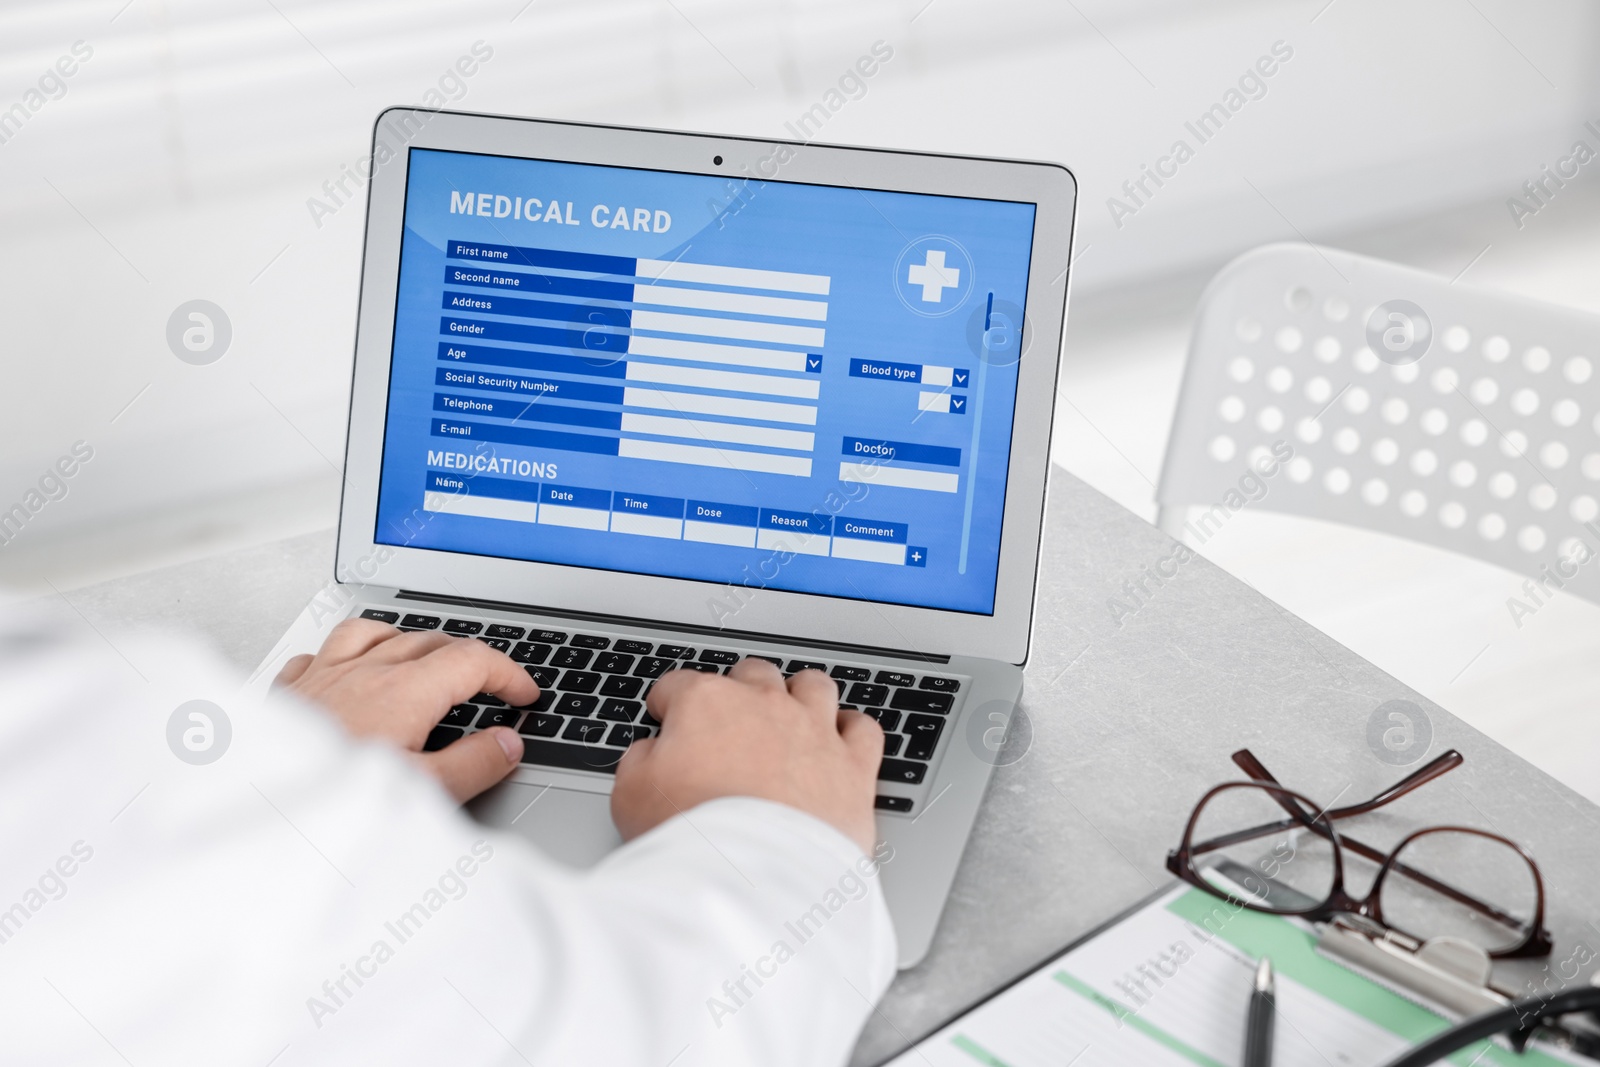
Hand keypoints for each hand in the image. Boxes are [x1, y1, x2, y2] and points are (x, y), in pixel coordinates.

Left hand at [273, 619, 538, 801]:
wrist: (253, 814)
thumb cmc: (327, 804)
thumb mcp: (420, 794)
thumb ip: (472, 765)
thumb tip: (506, 745)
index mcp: (403, 691)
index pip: (472, 660)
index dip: (507, 673)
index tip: (523, 694)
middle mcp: (362, 672)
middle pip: (429, 640)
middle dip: (468, 657)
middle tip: (488, 685)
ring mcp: (320, 677)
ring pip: (373, 632)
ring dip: (407, 641)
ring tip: (422, 660)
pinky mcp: (287, 694)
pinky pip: (319, 654)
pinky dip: (343, 656)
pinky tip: (345, 674)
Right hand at [611, 658, 883, 854]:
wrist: (754, 878)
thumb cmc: (695, 836)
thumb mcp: (630, 796)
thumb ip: (639, 761)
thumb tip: (649, 753)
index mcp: (707, 704)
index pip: (680, 685)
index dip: (668, 703)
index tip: (667, 716)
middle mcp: (765, 706)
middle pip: (752, 675)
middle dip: (738, 690)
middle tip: (729, 719)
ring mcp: (813, 730)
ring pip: (813, 686)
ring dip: (799, 696)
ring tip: (790, 715)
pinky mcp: (853, 765)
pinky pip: (862, 728)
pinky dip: (852, 730)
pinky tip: (842, 740)